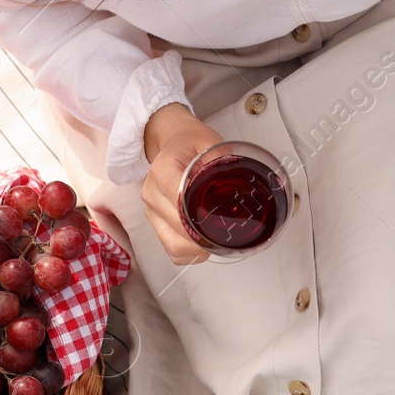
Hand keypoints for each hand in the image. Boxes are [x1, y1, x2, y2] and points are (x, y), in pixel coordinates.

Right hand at [142, 103, 222, 265]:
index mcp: (163, 171)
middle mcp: (152, 193)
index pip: (179, 205)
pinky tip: (203, 244)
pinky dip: (188, 252)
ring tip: (216, 241)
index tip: (221, 224)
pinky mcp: (155, 221)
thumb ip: (223, 163)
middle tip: (228, 235)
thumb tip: (242, 187)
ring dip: (197, 249)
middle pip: (177, 230)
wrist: (173, 142)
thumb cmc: (190, 143)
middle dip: (205, 238)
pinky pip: (170, 248)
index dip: (201, 220)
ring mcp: (152, 210)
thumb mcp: (210, 142)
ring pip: (172, 245)